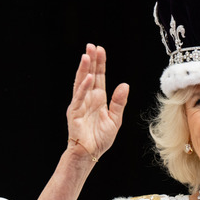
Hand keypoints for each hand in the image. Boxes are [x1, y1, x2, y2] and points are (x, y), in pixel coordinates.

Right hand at [66, 44, 128, 161]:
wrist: (90, 153)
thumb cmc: (100, 138)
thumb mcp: (115, 119)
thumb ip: (119, 102)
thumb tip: (125, 84)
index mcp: (98, 99)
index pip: (99, 77)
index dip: (100, 64)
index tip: (100, 50)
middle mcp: (88, 99)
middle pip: (89, 76)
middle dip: (91, 61)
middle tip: (92, 46)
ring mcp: (79, 104)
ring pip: (81, 83)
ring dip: (84, 70)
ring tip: (86, 56)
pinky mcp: (74, 113)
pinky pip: (79, 98)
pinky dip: (83, 88)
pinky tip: (87, 78)